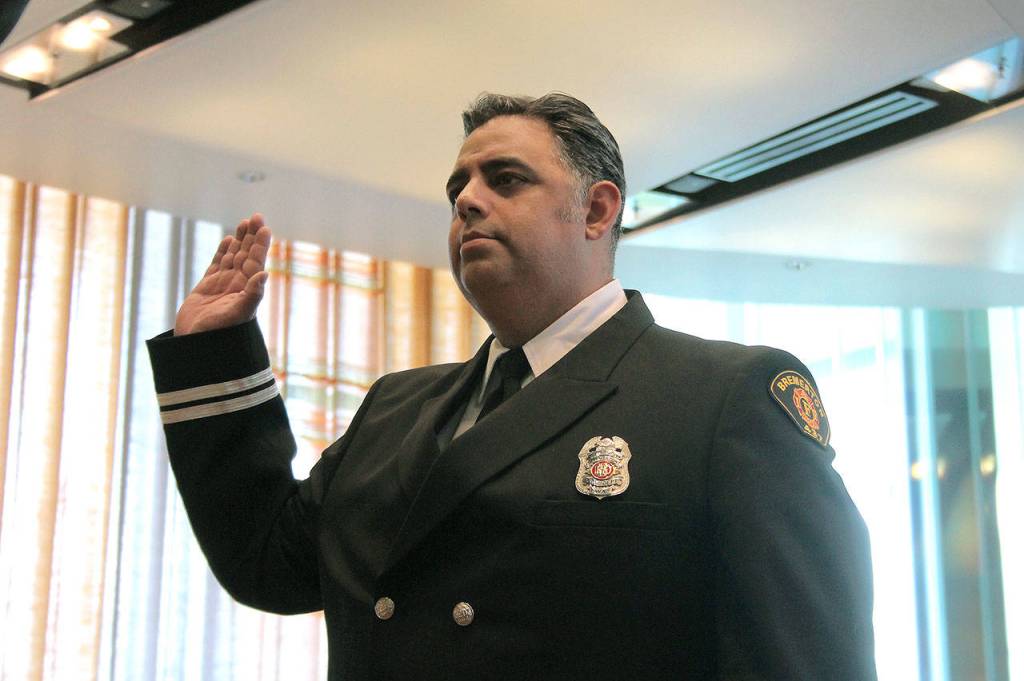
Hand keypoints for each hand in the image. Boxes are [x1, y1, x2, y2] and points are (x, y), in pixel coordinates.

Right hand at [174, 213, 270, 334]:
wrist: (195, 345)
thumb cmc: (219, 333)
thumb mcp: (237, 314)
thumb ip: (252, 295)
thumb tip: (265, 274)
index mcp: (247, 290)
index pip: (256, 262)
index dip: (260, 245)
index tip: (264, 227)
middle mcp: (237, 285)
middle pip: (246, 255)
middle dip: (251, 236)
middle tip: (256, 216)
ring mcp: (222, 285)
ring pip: (233, 257)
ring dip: (239, 240)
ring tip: (245, 223)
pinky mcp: (207, 287)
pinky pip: (217, 264)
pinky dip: (222, 252)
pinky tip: (229, 240)